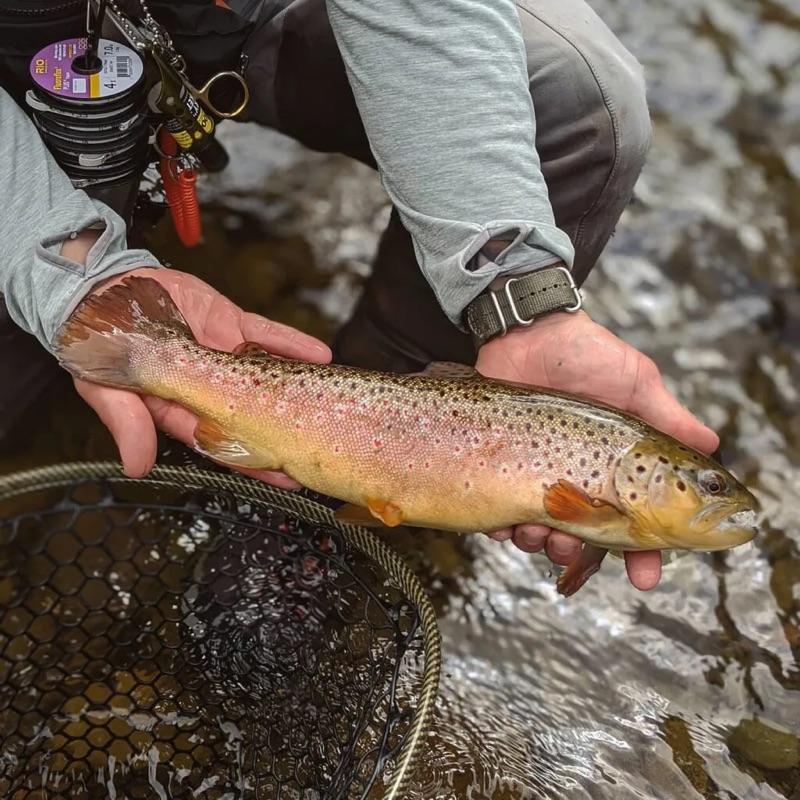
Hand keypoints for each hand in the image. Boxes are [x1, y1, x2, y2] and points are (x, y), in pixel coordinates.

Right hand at [73, 267, 331, 485]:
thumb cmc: (100, 347)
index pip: (224, 442)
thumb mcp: (107, 390)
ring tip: (330, 408)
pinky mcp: (230, 324)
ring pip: (268, 377)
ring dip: (299, 391)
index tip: (284, 476)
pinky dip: (291, 343)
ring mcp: (224, 355)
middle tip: (319, 452)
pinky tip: (320, 354)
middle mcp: (211, 388)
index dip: (254, 461)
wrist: (100, 291)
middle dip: (286, 436)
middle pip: (256, 416)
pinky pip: (265, 334)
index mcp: (182, 410)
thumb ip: (128, 424)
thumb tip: (137, 467)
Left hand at [475, 308, 718, 590]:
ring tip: (536, 527)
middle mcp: (578, 478)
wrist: (528, 333)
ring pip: (542, 534)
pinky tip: (506, 520)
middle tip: (570, 546)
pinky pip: (502, 514)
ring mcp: (539, 475)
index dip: (643, 553)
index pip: (633, 522)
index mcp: (615, 468)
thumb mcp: (637, 383)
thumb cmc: (588, 354)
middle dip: (578, 554)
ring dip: (541, 544)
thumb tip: (712, 447)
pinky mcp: (503, 467)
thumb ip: (669, 419)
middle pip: (584, 538)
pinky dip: (504, 527)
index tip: (645, 576)